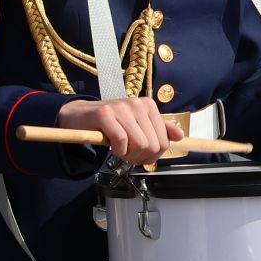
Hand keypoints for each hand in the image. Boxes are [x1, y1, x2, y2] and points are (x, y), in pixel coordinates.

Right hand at [55, 96, 183, 165]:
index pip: (163, 141)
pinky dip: (117, 150)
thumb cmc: (111, 123)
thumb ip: (159, 130)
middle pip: (152, 145)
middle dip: (140, 157)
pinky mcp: (104, 113)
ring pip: (139, 144)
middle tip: (128, 155)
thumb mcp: (137, 125)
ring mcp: (121, 107)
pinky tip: (111, 147)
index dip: (153, 155)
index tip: (140, 155)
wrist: (80, 115)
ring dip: (128, 155)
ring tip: (120, 150)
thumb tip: (180, 136)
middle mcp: (137, 103)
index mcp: (148, 106)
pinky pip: (120, 141)